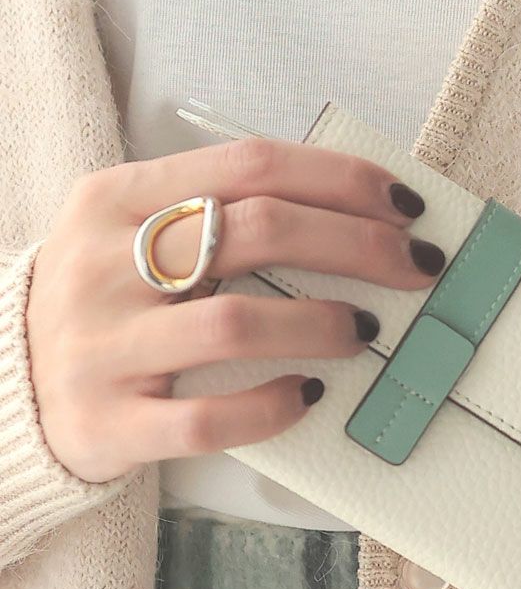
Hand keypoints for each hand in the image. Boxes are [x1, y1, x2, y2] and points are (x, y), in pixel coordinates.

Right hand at [26, 136, 445, 482]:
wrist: (6, 384)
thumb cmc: (98, 301)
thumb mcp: (130, 232)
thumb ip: (211, 214)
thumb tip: (341, 216)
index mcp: (116, 199)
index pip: (249, 166)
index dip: (340, 179)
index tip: (400, 204)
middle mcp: (103, 263)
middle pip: (256, 231)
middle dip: (355, 244)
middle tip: (412, 266)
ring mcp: (103, 347)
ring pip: (234, 324)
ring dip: (319, 323)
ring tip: (362, 329)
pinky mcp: (110, 422)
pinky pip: (205, 420)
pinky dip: (270, 407)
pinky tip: (305, 395)